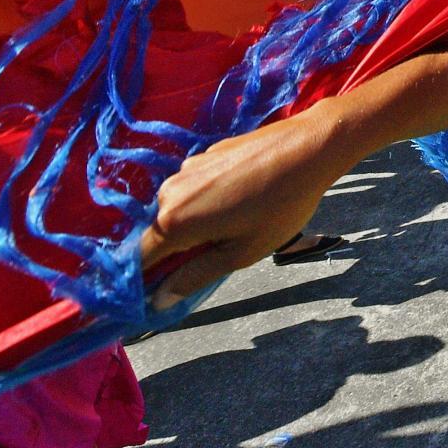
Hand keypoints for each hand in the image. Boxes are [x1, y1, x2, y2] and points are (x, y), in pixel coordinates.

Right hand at [137, 107, 355, 305]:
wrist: (309, 147)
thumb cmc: (280, 206)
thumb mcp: (240, 253)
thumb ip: (194, 277)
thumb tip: (158, 300)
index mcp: (173, 221)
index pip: (138, 261)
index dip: (142, 281)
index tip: (155, 293)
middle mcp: (169, 191)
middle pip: (159, 234)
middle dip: (178, 251)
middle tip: (220, 251)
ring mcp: (185, 168)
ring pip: (178, 210)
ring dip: (195, 224)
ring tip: (238, 222)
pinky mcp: (203, 153)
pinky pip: (194, 188)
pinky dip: (207, 200)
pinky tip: (242, 197)